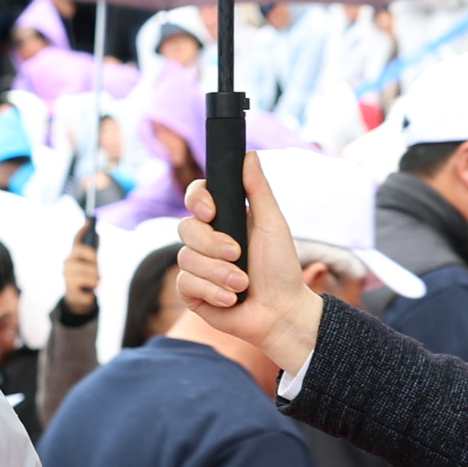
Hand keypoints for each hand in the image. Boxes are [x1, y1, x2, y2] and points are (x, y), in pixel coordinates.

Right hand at [60, 235, 101, 312]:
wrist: (76, 299)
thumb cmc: (85, 278)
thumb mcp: (90, 265)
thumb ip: (92, 252)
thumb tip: (96, 235)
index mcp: (73, 256)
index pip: (77, 240)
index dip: (83, 231)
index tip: (90, 222)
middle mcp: (67, 264)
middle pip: (90, 258)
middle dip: (96, 266)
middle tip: (98, 274)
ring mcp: (67, 277)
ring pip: (92, 276)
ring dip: (96, 282)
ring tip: (92, 285)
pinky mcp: (70, 291)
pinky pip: (90, 291)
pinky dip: (92, 294)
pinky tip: (87, 294)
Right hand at [171, 156, 327, 376]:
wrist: (282, 312)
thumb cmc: (282, 269)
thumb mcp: (273, 224)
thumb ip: (258, 190)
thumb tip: (249, 154)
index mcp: (224, 220)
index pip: (196, 197)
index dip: (197, 200)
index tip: (211, 212)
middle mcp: (207, 241)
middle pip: (185, 227)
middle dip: (213, 244)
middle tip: (237, 254)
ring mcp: (197, 267)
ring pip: (186, 258)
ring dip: (219, 273)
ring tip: (242, 284)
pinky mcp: (192, 293)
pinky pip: (186, 283)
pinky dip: (213, 291)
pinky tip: (231, 299)